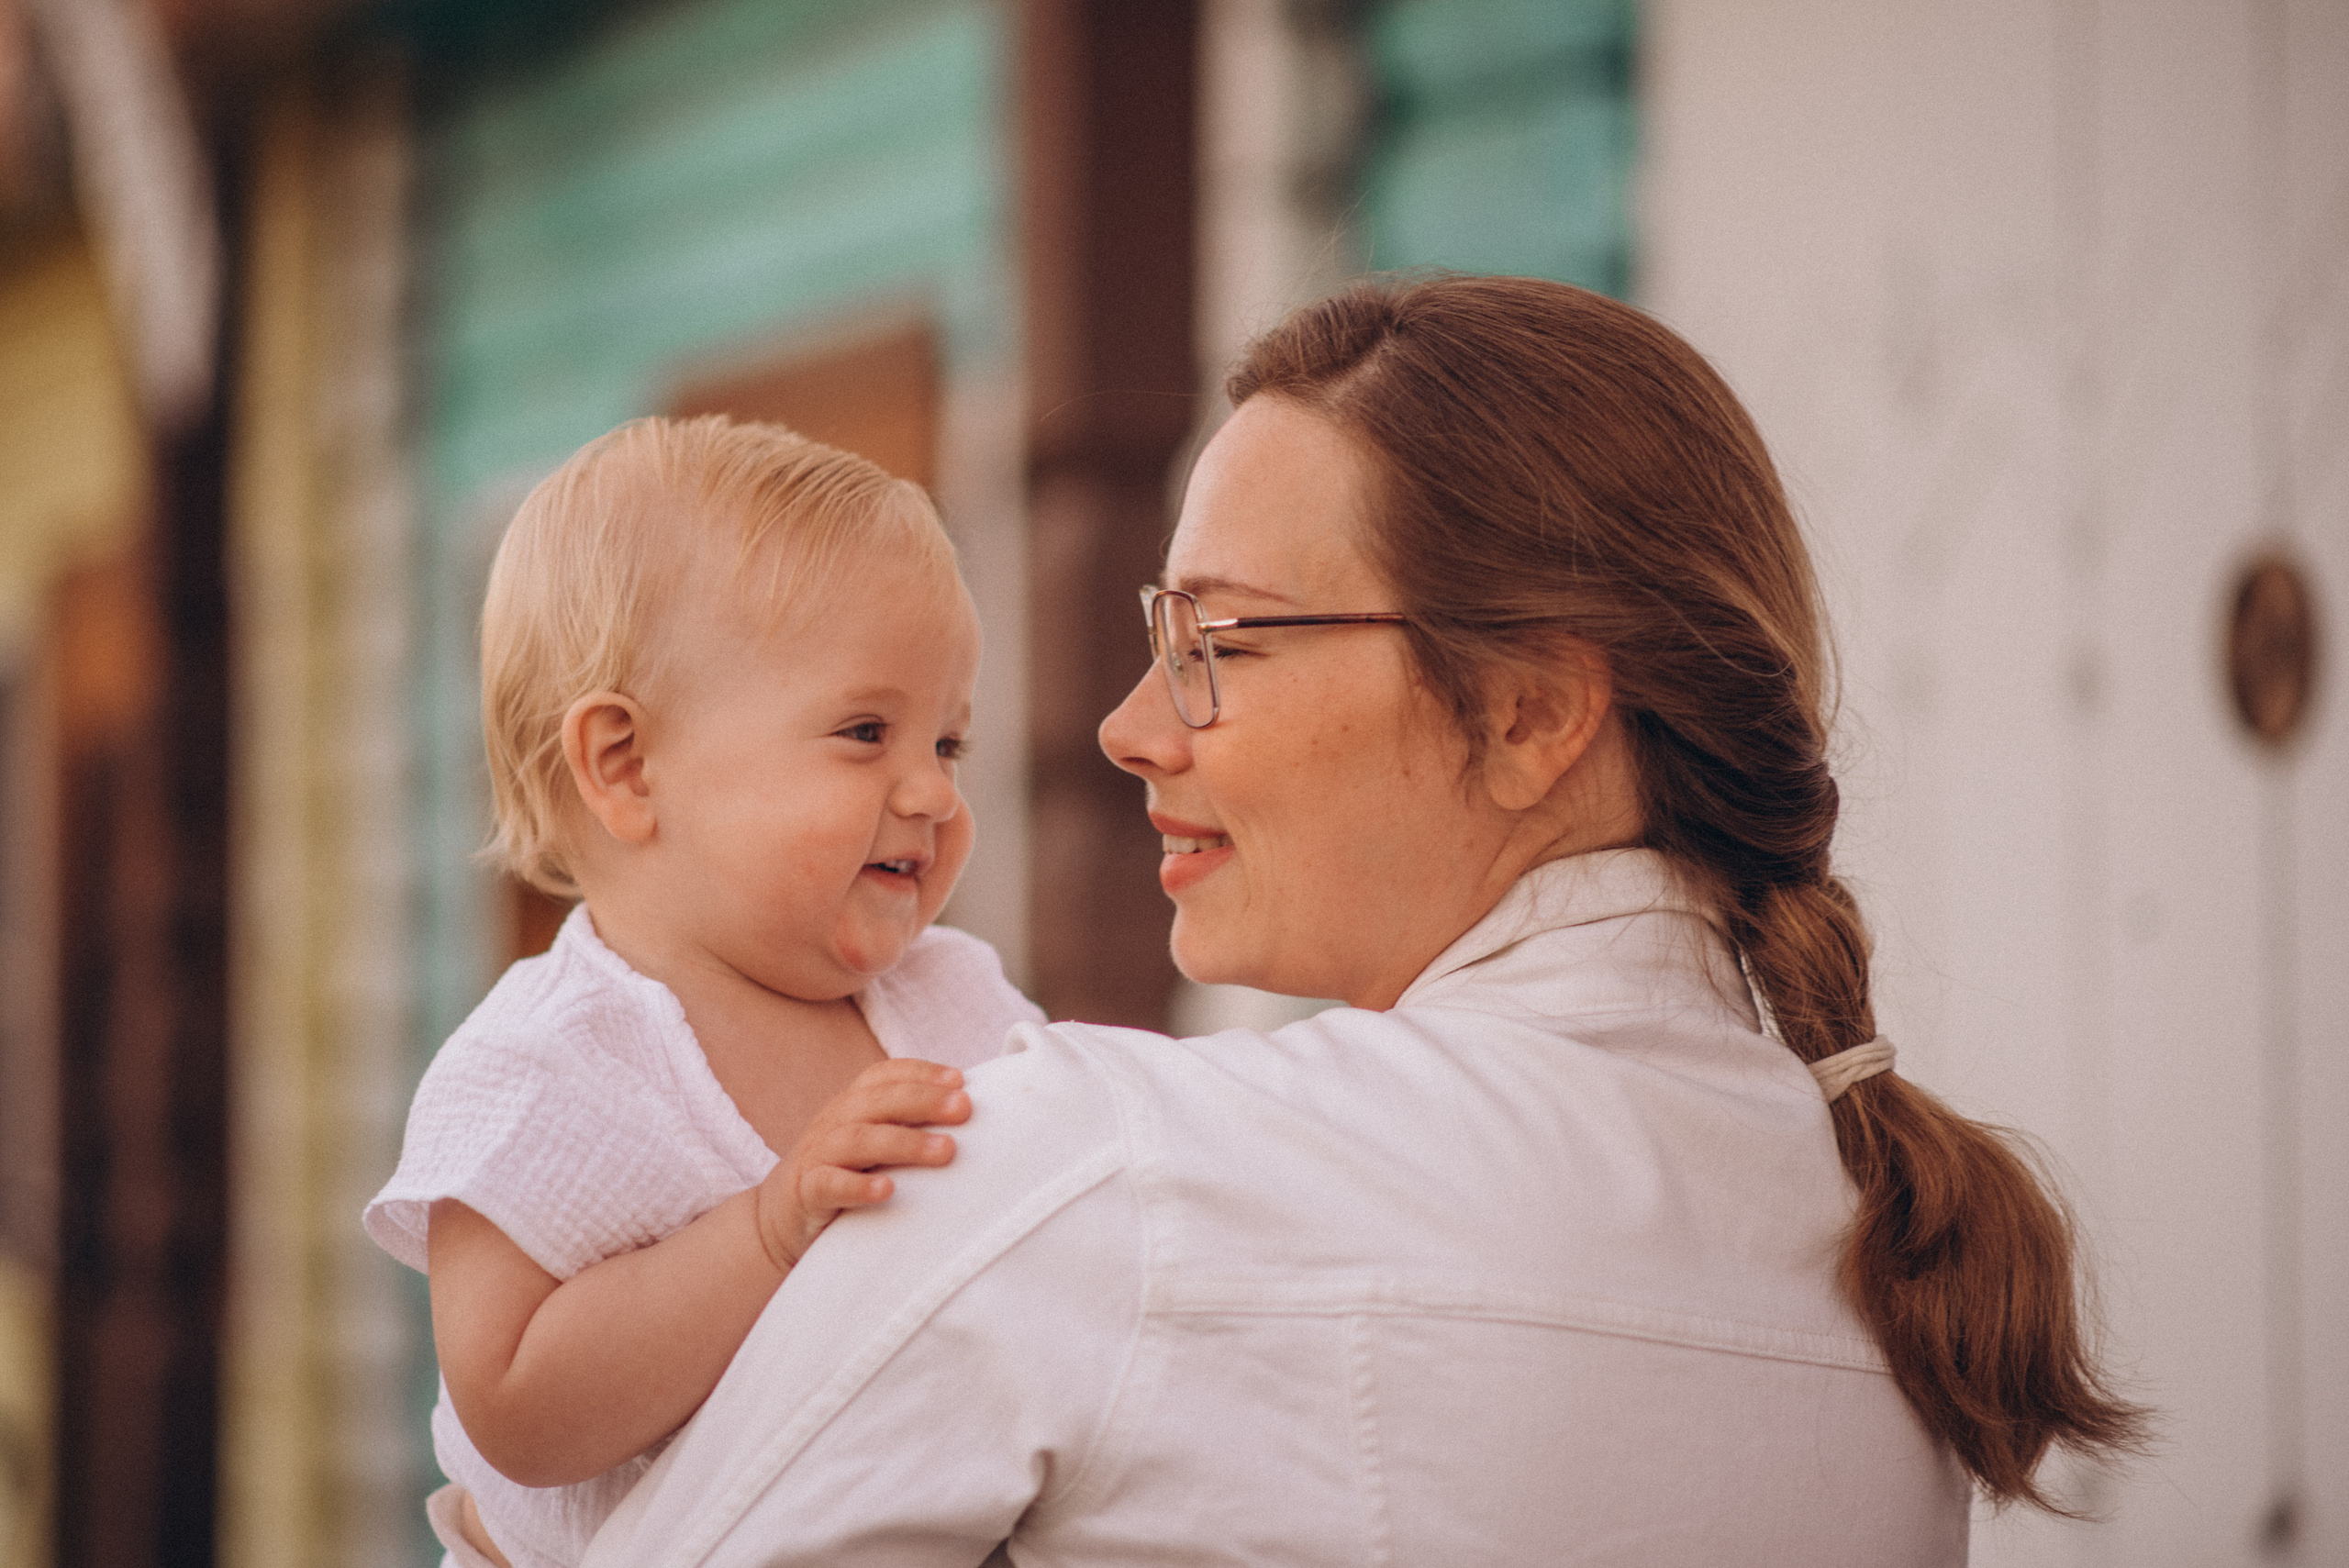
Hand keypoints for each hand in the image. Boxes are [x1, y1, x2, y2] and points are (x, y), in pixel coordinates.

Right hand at [754, 1059, 970, 1271]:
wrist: (780, 1220)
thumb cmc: (843, 1175)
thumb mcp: (872, 1143)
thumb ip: (907, 1126)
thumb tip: (969, 1113)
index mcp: (853, 1104)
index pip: (885, 1075)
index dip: (921, 1072)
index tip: (960, 1080)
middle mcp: (834, 1122)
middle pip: (877, 1101)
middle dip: (923, 1100)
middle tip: (964, 1108)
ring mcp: (817, 1156)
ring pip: (858, 1139)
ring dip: (904, 1143)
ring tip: (945, 1150)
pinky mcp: (805, 1194)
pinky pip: (828, 1184)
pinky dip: (857, 1185)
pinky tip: (888, 1190)